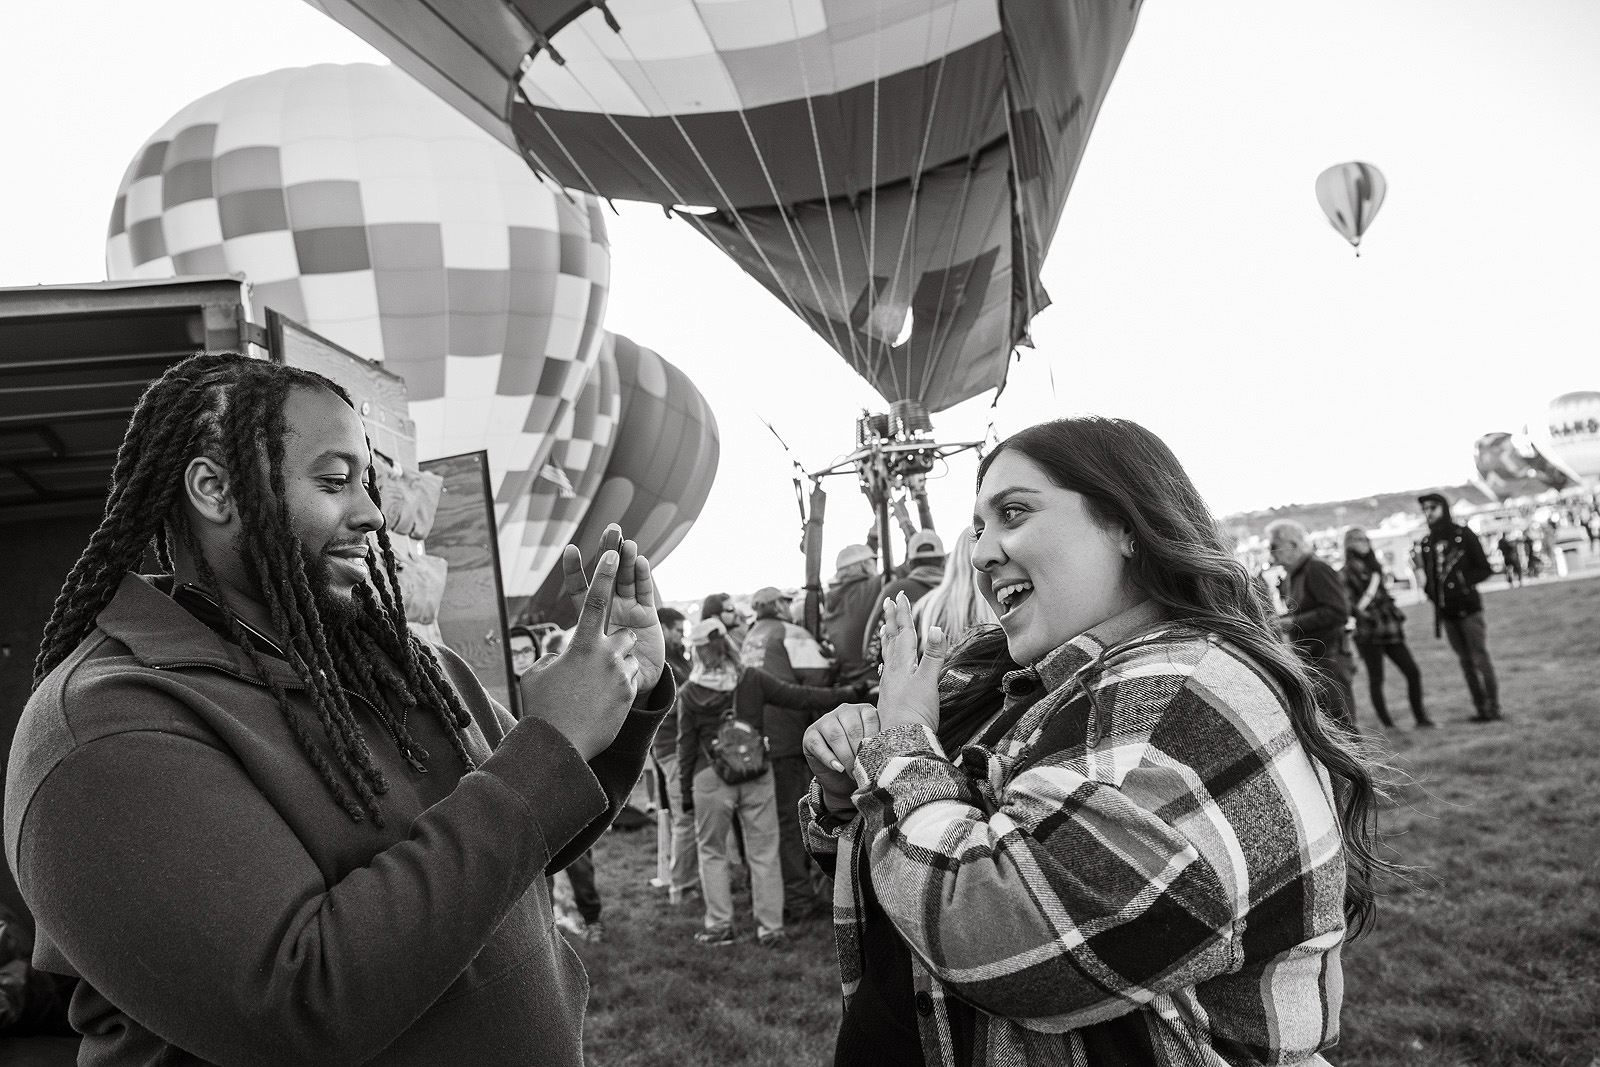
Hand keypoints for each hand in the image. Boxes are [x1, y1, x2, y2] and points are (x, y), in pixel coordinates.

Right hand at [519, 550, 639, 759]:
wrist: (560, 746)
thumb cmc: (543, 708)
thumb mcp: (537, 674)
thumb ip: (551, 655)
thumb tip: (560, 649)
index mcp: (582, 644)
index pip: (595, 600)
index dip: (604, 573)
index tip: (613, 552)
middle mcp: (606, 654)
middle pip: (625, 633)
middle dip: (618, 641)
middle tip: (602, 659)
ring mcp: (621, 674)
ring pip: (629, 658)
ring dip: (619, 665)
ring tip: (599, 687)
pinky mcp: (630, 694)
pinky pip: (630, 680)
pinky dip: (619, 687)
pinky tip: (602, 705)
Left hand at [559, 524, 664, 695]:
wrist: (630, 690)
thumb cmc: (601, 679)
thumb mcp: (582, 667)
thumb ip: (571, 658)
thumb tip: (551, 656)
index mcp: (589, 618)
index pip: (580, 590)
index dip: (575, 570)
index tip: (570, 550)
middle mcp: (609, 609)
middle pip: (608, 575)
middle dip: (609, 551)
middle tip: (612, 529)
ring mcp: (628, 609)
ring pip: (627, 579)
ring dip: (628, 560)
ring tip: (627, 543)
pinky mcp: (647, 616)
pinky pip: (645, 592)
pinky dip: (644, 577)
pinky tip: (641, 561)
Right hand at [803, 703, 879, 814]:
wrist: (842, 780)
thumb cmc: (863, 762)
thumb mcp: (875, 751)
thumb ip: (881, 744)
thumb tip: (890, 751)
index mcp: (863, 710)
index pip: (870, 720)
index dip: (874, 741)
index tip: (878, 759)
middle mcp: (844, 710)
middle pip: (853, 729)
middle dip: (859, 753)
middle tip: (864, 770)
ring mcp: (825, 720)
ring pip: (836, 736)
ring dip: (846, 757)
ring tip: (852, 772)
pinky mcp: (810, 734)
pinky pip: (819, 745)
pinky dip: (829, 759)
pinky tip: (838, 768)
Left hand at [875, 593, 943, 732]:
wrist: (902, 744)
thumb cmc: (916, 715)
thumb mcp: (928, 682)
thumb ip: (933, 656)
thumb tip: (934, 627)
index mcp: (903, 665)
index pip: (903, 633)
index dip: (903, 614)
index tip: (900, 596)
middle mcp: (893, 672)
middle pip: (892, 640)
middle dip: (892, 620)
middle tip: (888, 602)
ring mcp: (890, 685)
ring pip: (888, 655)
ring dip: (888, 638)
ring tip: (884, 627)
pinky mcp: (891, 698)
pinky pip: (887, 672)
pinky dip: (887, 662)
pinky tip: (885, 665)